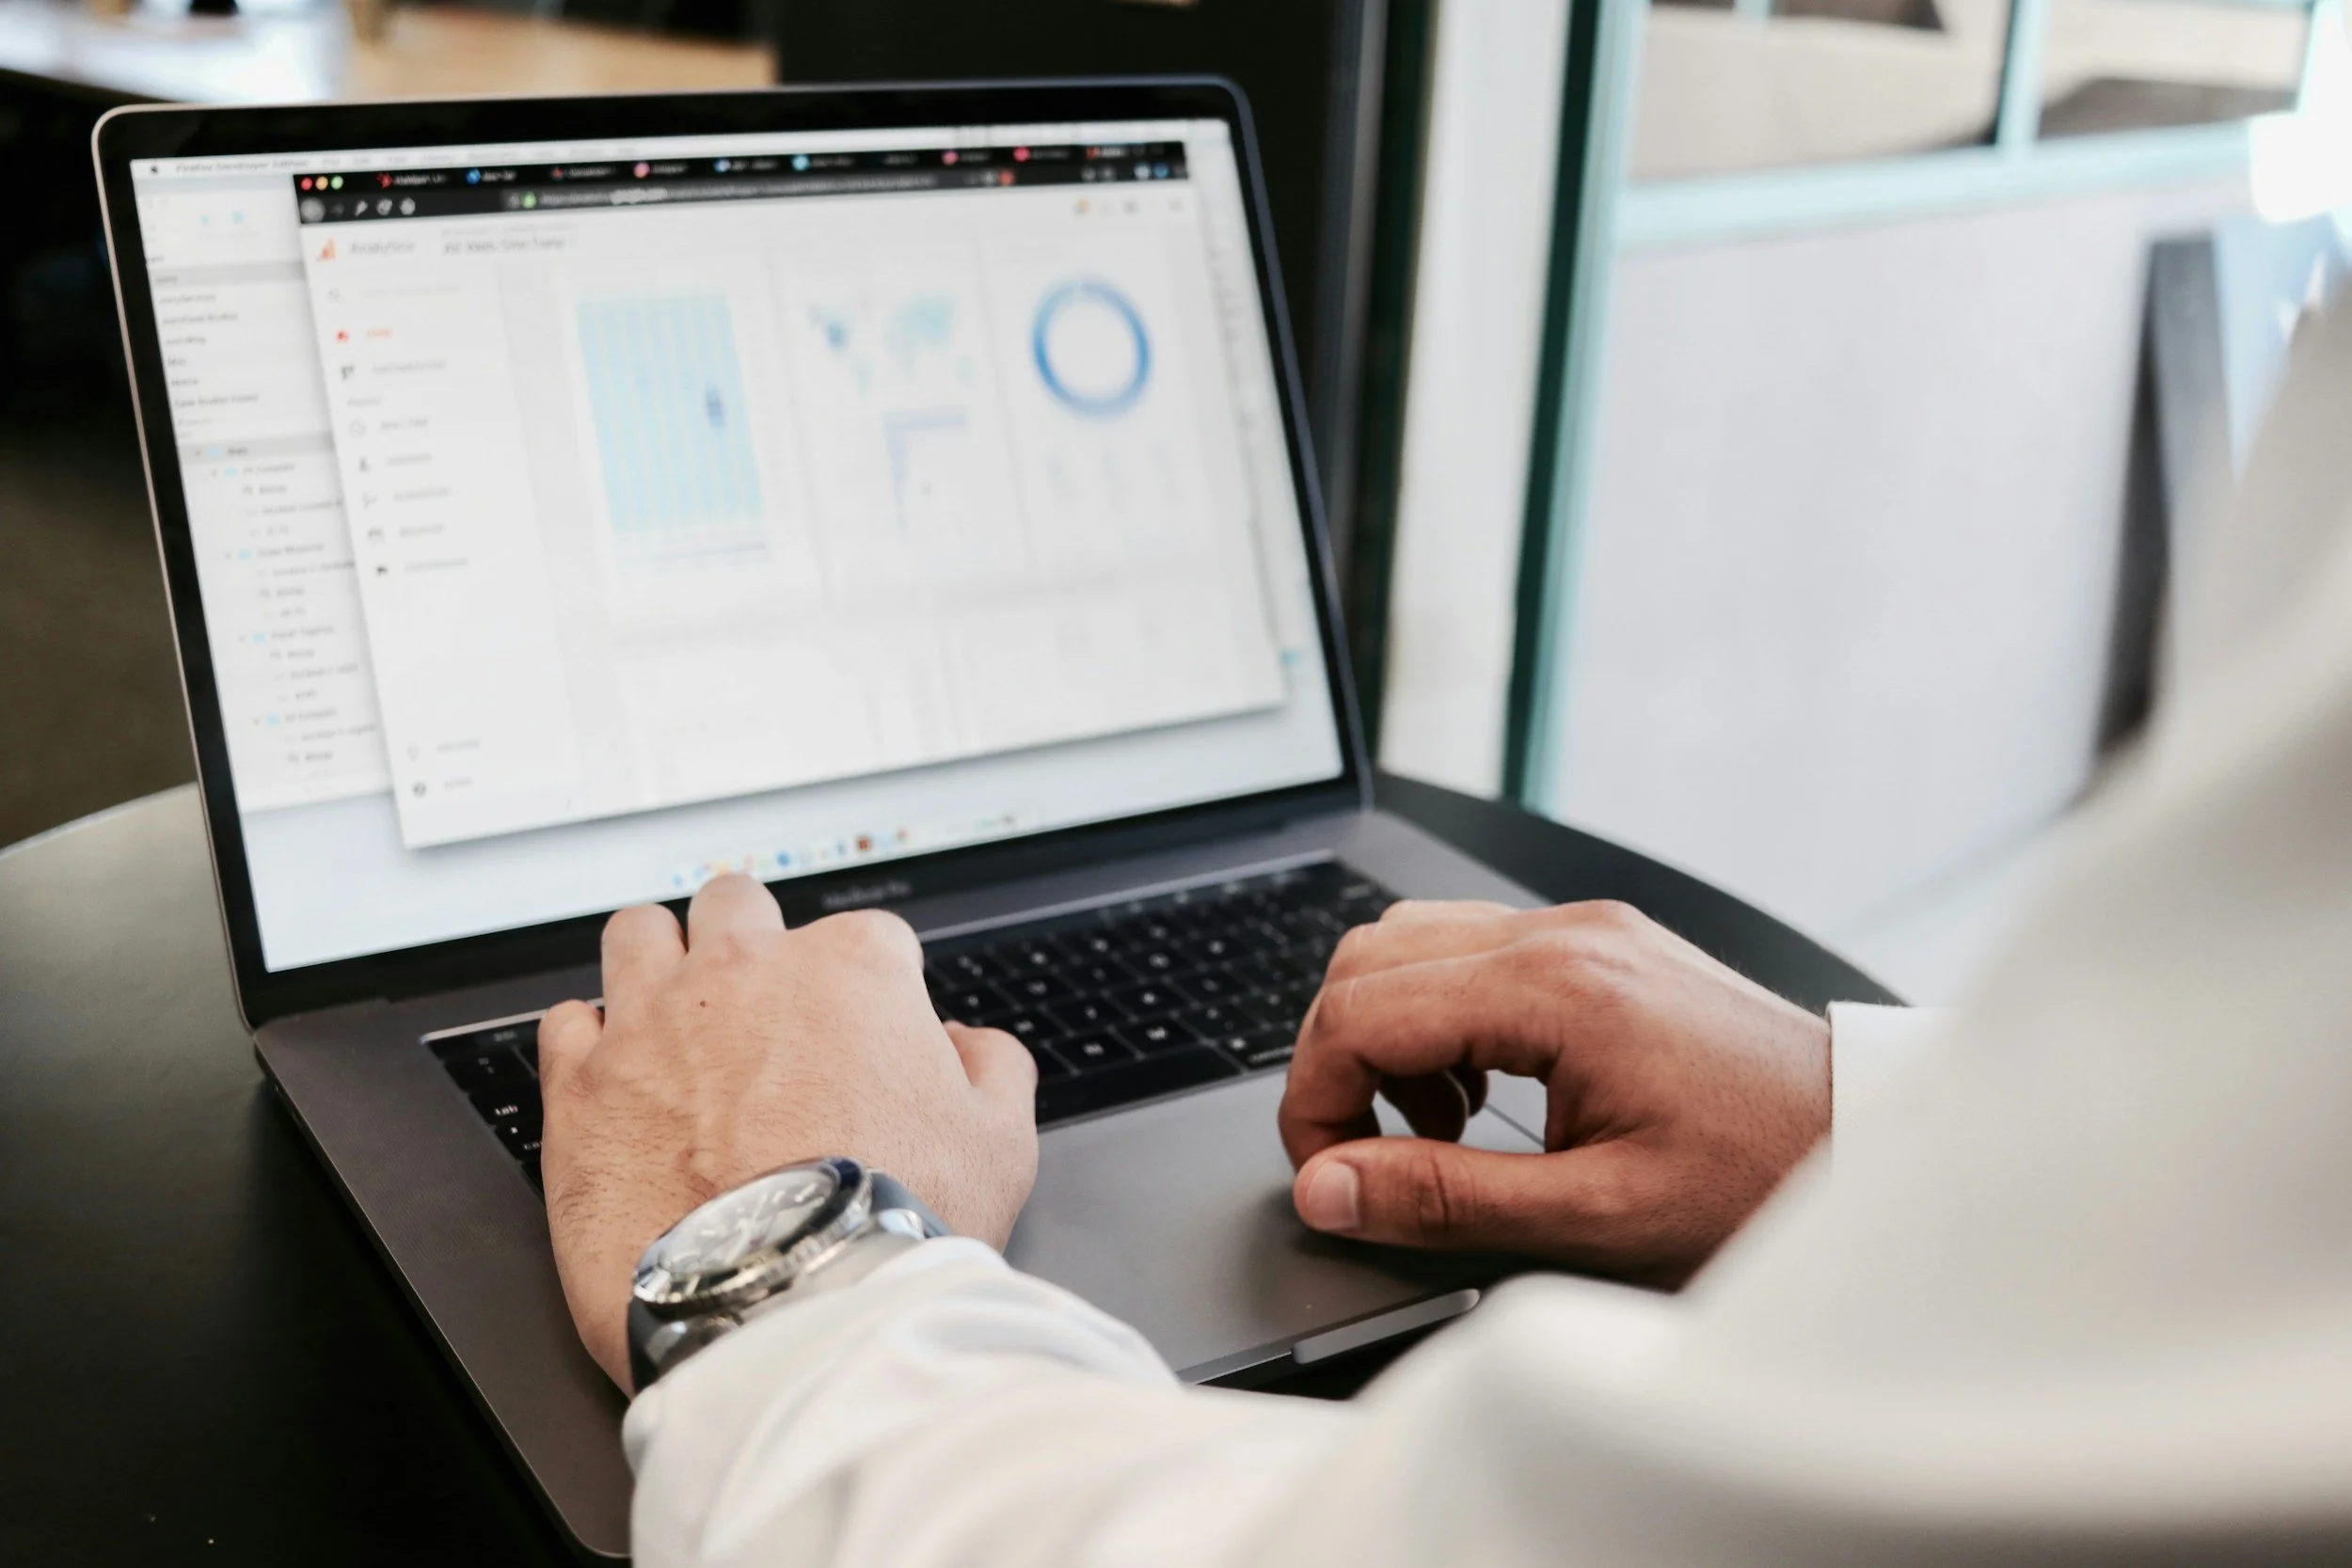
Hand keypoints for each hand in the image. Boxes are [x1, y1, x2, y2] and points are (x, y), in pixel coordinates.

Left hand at [537, 874, 1037, 1388]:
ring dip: (658, 962)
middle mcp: (746, 971)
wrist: (787, 1305)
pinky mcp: (583, 1084)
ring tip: (672, 1014)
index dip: (869, 993)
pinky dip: (590, 1043)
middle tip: (761, 1011)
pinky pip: (567, 1021)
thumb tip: (966, 1044)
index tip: (863, 1042)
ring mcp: (654, 1020)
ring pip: (639, 933)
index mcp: (853, 968)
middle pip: (737, 905)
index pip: (865, 939)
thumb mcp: (1001, 1143)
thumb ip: (993, 1067)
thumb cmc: (893, 1226)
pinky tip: (618, 1080)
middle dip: (751, 945)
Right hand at [1276, 900, 1828, 1287]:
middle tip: (1366, 1157)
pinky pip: (1472, 953)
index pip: (1359, 1010)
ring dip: (1388, 1037)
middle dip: (1336, 1062)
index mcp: (1555, 987)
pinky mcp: (1601, 944)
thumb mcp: (1594, 1218)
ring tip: (1438, 1131)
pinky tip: (1483, 1096)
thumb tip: (1329, 1188)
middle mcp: (1563, 933)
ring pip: (1411, 944)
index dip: (1314, 1101)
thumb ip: (1443, 1198)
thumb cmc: (1759, 1181)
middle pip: (1367, 958)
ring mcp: (1584, 928)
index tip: (1331, 1178)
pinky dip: (1441, 1021)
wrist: (1869, 1143)